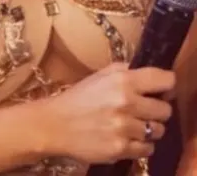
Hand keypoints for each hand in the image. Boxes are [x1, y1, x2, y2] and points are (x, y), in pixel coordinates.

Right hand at [40, 62, 173, 163]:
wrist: (53, 125)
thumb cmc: (77, 99)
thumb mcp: (97, 76)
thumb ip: (123, 71)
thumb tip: (147, 74)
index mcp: (122, 81)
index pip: (166, 80)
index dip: (165, 86)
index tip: (159, 92)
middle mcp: (126, 102)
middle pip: (165, 110)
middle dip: (155, 111)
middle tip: (141, 112)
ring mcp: (124, 127)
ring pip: (158, 131)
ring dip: (147, 130)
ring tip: (131, 127)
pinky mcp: (120, 148)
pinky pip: (147, 149)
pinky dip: (139, 146)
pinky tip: (125, 139)